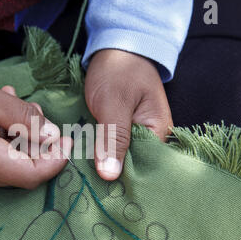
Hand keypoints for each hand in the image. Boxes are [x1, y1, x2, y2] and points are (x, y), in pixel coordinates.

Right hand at [0, 75, 72, 188]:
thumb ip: (22, 117)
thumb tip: (52, 135)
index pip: (34, 175)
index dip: (56, 160)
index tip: (67, 137)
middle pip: (28, 171)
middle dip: (40, 143)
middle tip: (35, 110)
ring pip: (15, 164)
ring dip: (24, 137)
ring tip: (14, 104)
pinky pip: (0, 160)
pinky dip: (9, 139)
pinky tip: (2, 114)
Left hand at [85, 49, 172, 179]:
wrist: (115, 46)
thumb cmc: (119, 71)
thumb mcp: (114, 104)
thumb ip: (113, 139)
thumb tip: (111, 176)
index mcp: (158, 132)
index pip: (143, 167)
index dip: (123, 180)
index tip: (102, 193)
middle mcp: (149, 136)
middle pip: (130, 165)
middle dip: (110, 174)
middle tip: (86, 189)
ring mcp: (133, 132)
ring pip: (117, 157)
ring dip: (101, 164)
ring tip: (82, 180)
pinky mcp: (119, 128)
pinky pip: (109, 146)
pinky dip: (97, 152)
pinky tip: (84, 162)